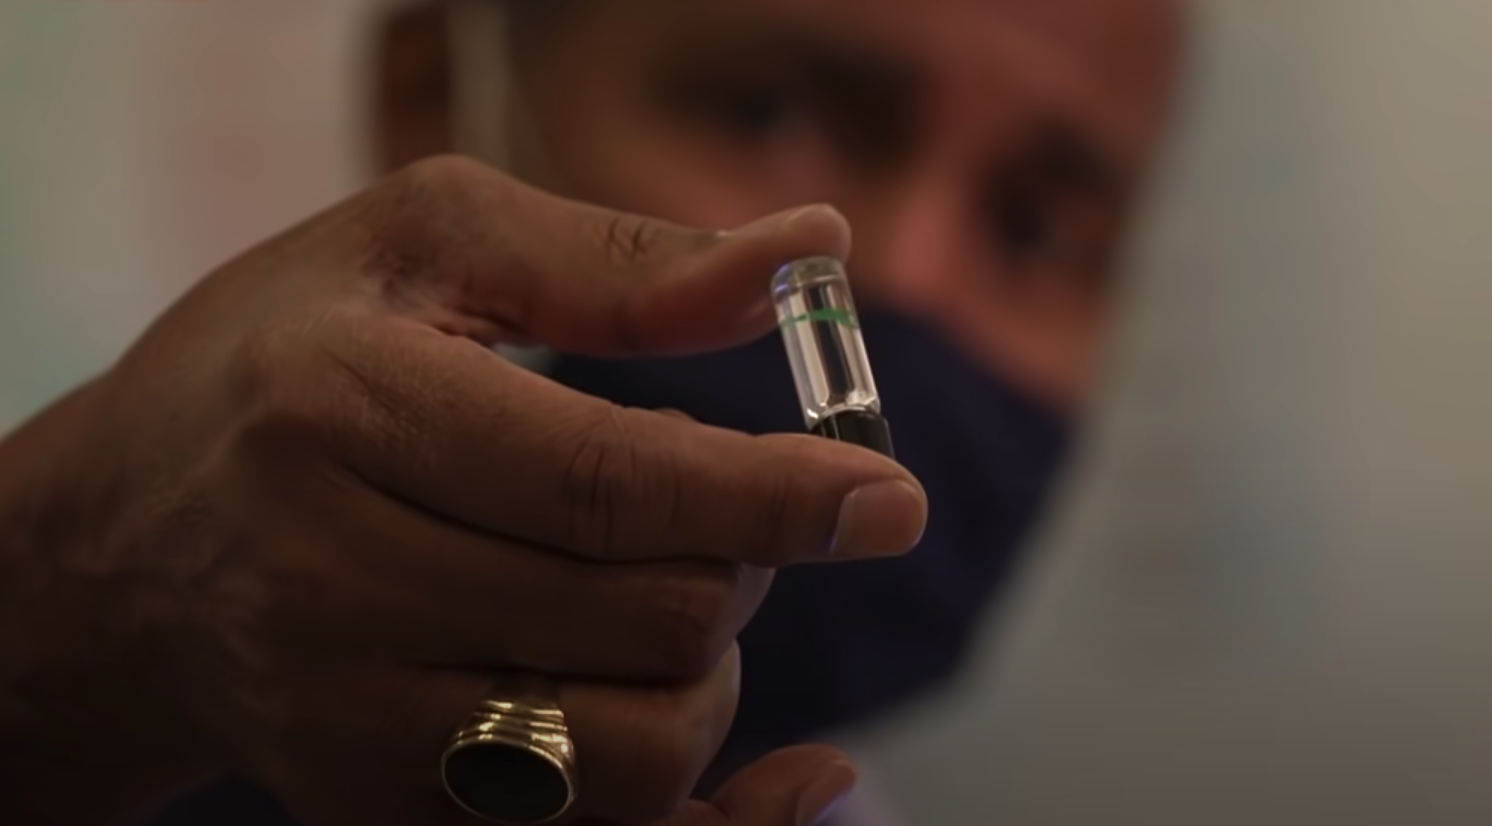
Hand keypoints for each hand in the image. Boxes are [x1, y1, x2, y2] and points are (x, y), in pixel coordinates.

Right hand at [0, 156, 925, 825]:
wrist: (123, 546)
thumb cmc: (278, 365)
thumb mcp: (420, 246)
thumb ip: (617, 260)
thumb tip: (808, 257)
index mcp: (343, 409)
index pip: (606, 484)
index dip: (772, 495)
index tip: (889, 500)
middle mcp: (332, 581)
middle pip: (647, 621)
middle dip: (738, 562)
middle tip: (717, 512)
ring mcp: (348, 719)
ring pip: (637, 751)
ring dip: (707, 671)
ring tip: (657, 598)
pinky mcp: (373, 808)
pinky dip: (716, 815)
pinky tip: (787, 776)